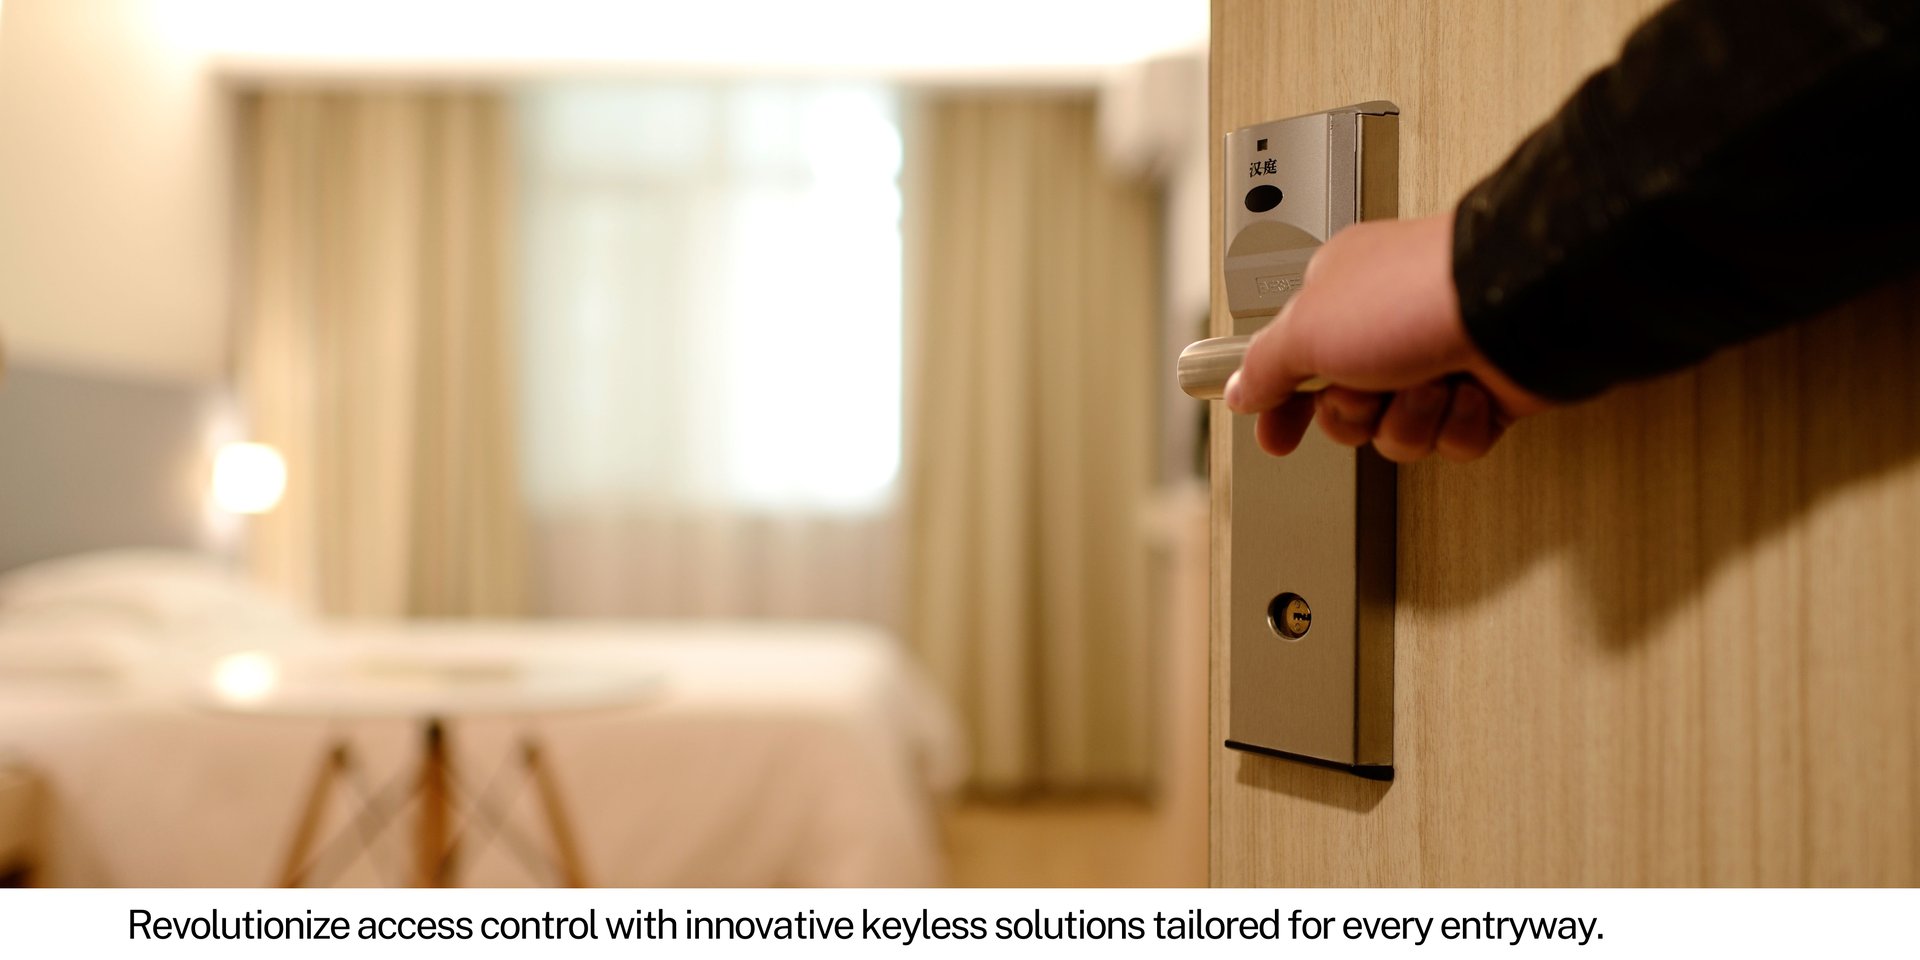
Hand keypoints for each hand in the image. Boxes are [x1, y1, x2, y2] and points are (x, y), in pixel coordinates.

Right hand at [1223, 212, 1549, 461]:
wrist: (1517, 306)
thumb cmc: (1413, 296)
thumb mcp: (1305, 329)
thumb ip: (1263, 366)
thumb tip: (1238, 390)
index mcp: (1340, 298)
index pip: (1293, 364)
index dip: (1281, 407)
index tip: (1275, 437)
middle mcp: (1387, 327)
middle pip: (1345, 413)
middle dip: (1357, 414)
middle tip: (1369, 387)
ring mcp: (1438, 358)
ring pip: (1400, 433)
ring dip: (1412, 418)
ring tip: (1431, 381)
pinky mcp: (1486, 391)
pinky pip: (1454, 441)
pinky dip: (1460, 424)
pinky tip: (1469, 392)